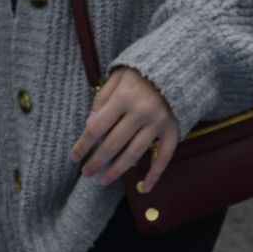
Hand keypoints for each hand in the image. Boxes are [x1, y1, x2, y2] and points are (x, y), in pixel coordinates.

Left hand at [71, 67, 178, 193]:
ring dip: (117, 171)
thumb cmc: (142, 71)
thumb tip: (89, 124)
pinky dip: (156, 173)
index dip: (83, 145)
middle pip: (113, 144)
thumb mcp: (118, 76)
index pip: (96, 128)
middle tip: (86, 173)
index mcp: (124, 98)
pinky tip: (146, 187)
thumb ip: (102, 99)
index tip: (74, 157)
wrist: (179, 64)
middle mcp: (141, 112)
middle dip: (96, 162)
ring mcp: (158, 123)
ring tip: (103, 180)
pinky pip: (164, 156)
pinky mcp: (173, 129)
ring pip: (135, 154)